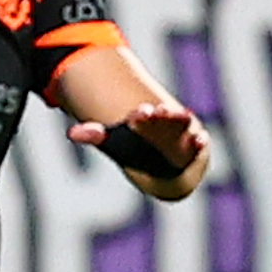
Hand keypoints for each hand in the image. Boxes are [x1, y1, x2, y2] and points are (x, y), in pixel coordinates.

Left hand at [69, 101, 206, 176]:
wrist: (163, 161)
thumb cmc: (134, 146)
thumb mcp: (114, 142)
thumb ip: (96, 135)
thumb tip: (71, 132)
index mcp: (144, 119)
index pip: (141, 115)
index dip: (140, 115)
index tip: (137, 114)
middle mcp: (164, 120)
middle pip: (164, 115)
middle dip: (162, 112)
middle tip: (158, 110)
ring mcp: (180, 131)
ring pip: (182, 124)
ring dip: (181, 120)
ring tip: (182, 114)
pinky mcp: (194, 144)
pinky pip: (199, 142)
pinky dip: (200, 141)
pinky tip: (200, 141)